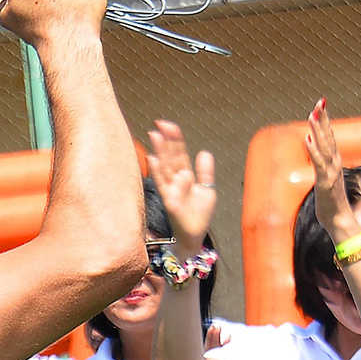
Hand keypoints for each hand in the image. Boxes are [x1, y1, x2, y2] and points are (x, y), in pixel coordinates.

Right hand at [147, 119, 216, 244]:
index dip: (175, 139)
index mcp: (185, 176)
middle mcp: (176, 181)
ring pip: (165, 167)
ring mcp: (171, 190)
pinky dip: (157, 172)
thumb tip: (204, 151)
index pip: (180, 153)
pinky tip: (153, 159)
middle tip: (160, 123)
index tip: (169, 125)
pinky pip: (163, 184)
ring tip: (154, 135)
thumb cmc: (199, 215)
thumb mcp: (207, 189)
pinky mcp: (169, 201)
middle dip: (166, 140)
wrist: (195, 236)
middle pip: (171, 157)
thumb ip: (205, 171)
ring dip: (159, 151)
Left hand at [301, 100, 357, 239]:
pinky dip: (313, 150)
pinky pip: (318, 163)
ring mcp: (331, 172)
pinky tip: (307, 138)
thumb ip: (323, 167)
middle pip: (328, 136)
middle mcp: (335, 163)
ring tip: (313, 114)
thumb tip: (317, 159)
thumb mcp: (325, 180)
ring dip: (318, 129)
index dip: (325, 120)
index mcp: (334, 162)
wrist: (340, 220)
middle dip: (323, 119)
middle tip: (319, 101)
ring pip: (324, 146)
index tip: (322, 104)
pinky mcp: (324, 182)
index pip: (330, 137)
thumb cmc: (331, 203)